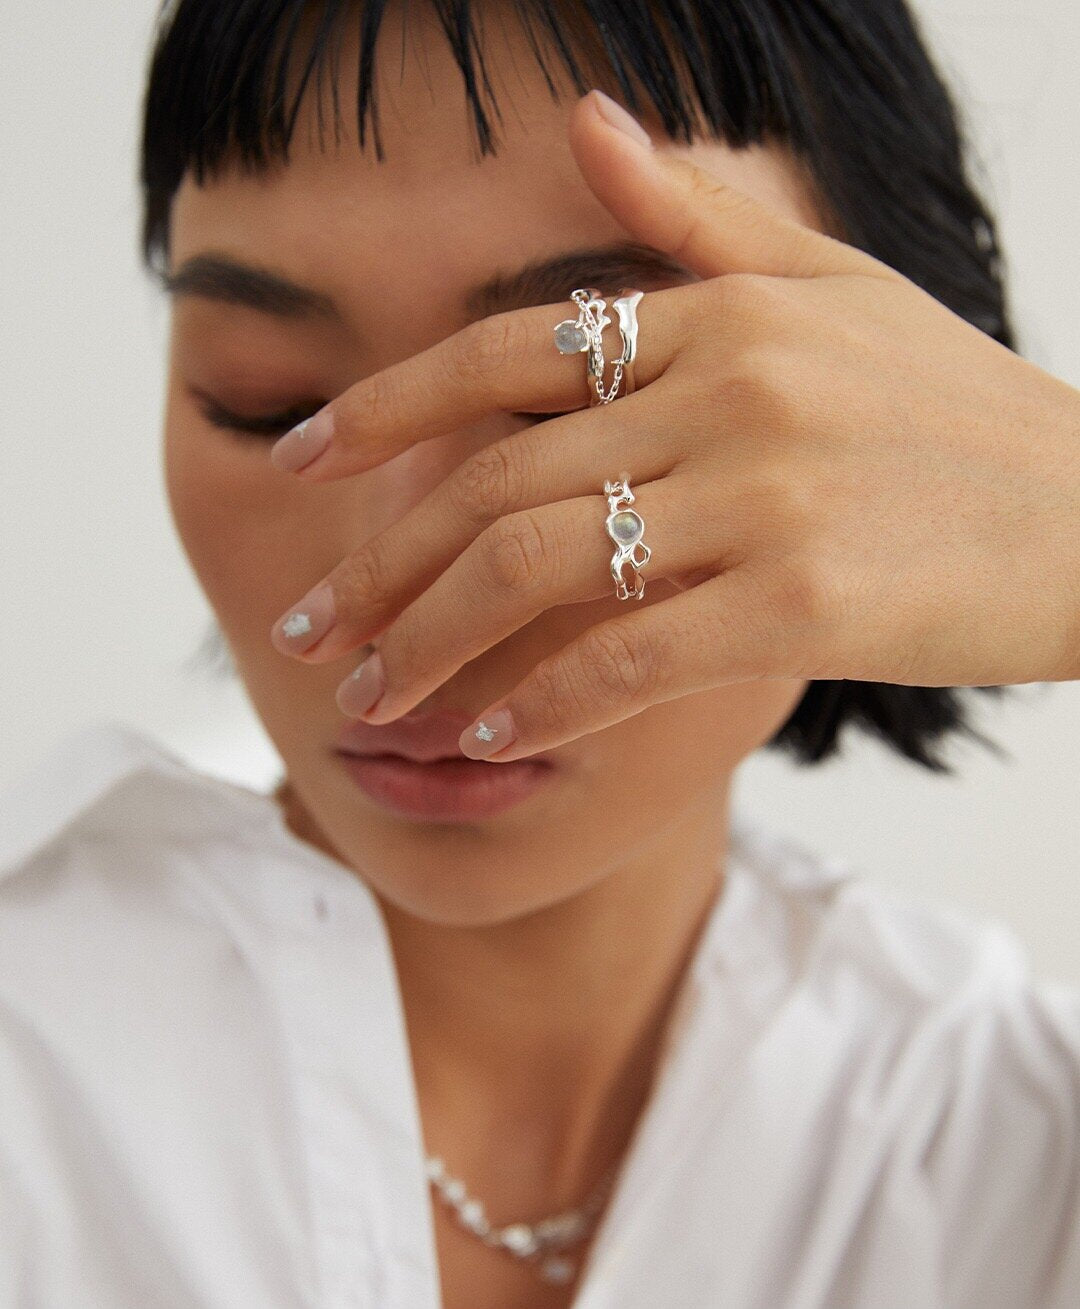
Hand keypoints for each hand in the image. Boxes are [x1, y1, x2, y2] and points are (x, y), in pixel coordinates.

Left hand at [267, 89, 1079, 762]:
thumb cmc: (958, 413)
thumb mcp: (833, 289)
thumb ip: (698, 218)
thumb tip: (586, 120)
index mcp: (719, 317)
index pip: (502, 358)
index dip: (382, 412)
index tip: (294, 465)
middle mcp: (728, 392)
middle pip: (496, 483)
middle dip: (380, 569)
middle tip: (307, 631)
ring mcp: (766, 497)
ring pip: (539, 570)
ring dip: (431, 647)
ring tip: (366, 703)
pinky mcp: (805, 603)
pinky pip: (631, 658)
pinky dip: (540, 703)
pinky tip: (481, 736)